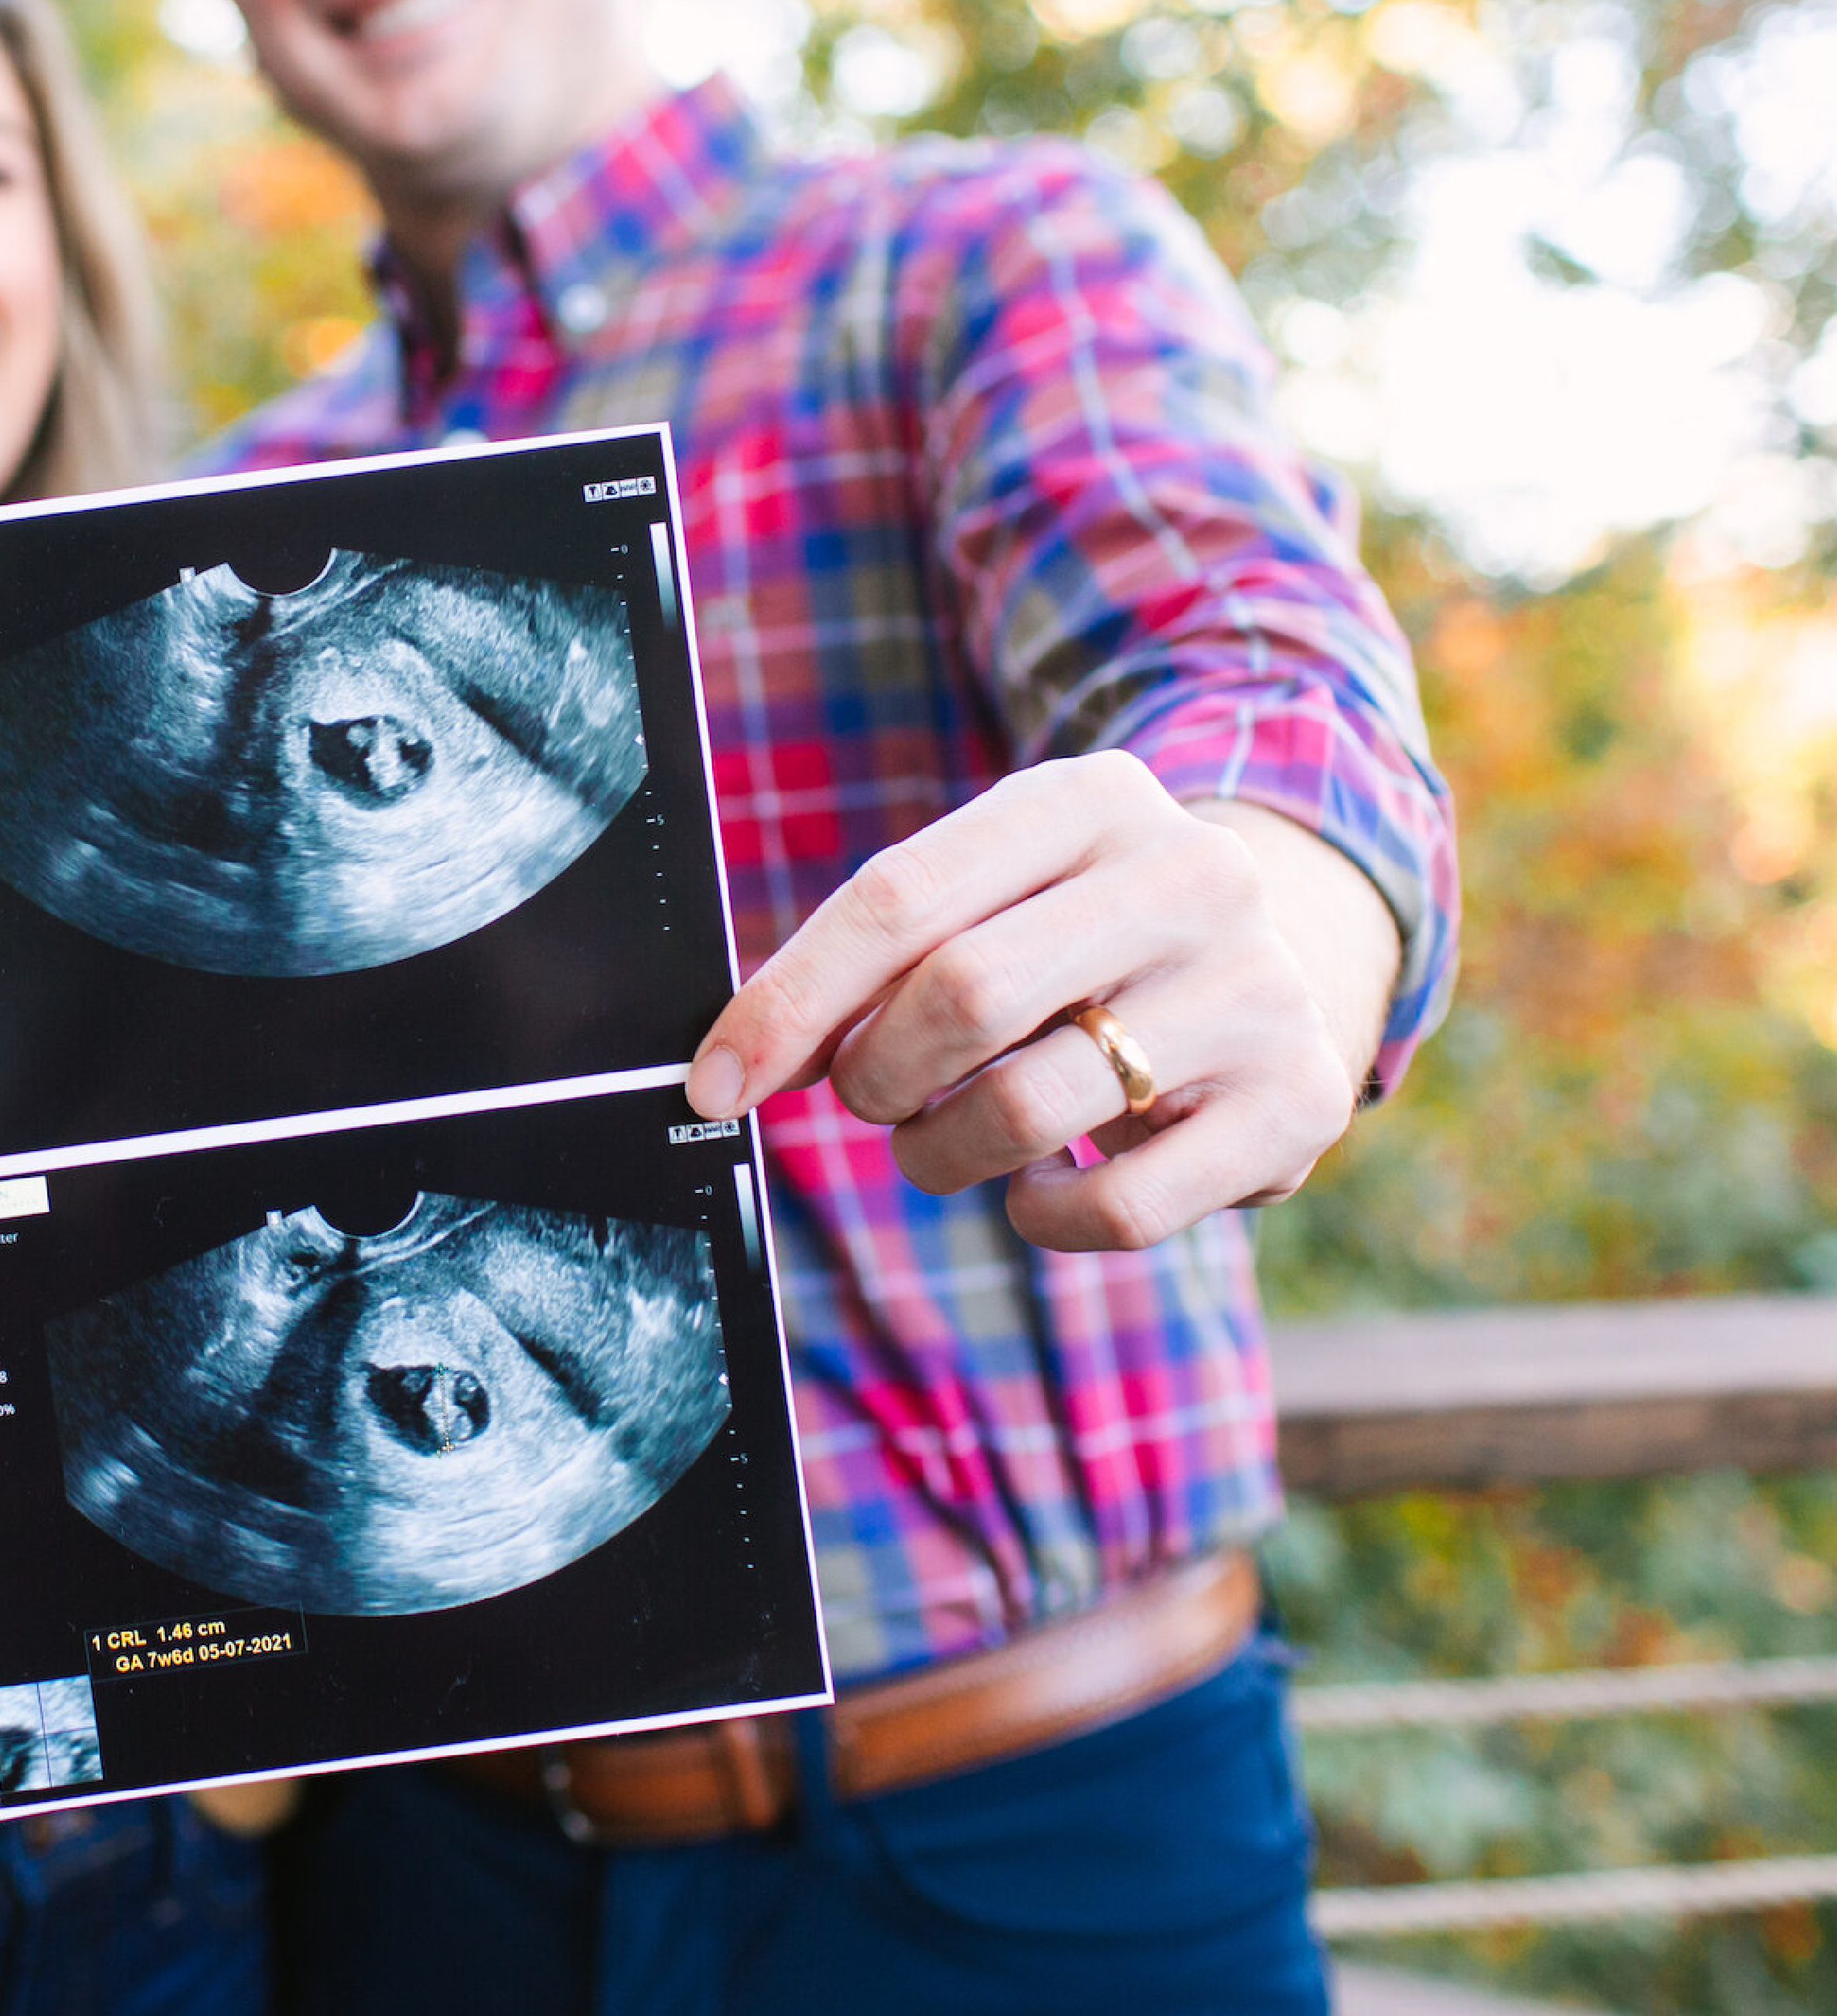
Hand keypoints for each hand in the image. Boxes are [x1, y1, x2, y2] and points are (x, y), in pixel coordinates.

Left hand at [683, 752, 1399, 1252]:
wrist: (1295, 952)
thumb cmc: (1086, 933)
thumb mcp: (996, 894)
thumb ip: (879, 956)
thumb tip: (739, 1056)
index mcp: (1090, 800)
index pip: (900, 896)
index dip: (789, 1000)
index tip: (718, 1078)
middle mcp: (1188, 878)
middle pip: (960, 996)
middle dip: (875, 1076)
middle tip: (868, 1097)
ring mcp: (1255, 990)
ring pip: (1027, 1109)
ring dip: (940, 1151)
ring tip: (945, 1138)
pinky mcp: (1297, 1103)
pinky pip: (1118, 1206)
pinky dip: (1044, 1215)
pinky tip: (1043, 1180)